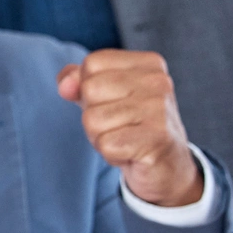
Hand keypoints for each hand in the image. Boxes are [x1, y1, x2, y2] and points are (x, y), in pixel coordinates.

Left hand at [57, 50, 202, 207]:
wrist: (167, 168)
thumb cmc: (129, 126)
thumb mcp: (101, 96)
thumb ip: (77, 81)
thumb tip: (65, 86)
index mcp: (148, 64)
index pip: (92, 63)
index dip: (88, 88)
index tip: (114, 103)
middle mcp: (159, 82)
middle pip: (89, 89)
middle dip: (92, 114)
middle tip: (119, 126)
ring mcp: (160, 110)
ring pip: (93, 119)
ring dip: (100, 136)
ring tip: (125, 139)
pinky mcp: (157, 140)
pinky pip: (105, 144)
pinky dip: (111, 154)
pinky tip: (131, 153)